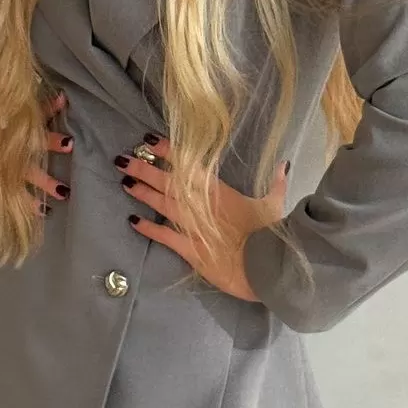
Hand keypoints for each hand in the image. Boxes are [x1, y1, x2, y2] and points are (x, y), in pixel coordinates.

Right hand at [0, 88, 73, 211]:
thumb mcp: (2, 127)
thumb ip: (30, 115)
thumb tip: (62, 97)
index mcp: (8, 128)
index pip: (29, 114)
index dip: (47, 107)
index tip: (63, 101)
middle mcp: (7, 146)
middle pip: (30, 142)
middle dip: (50, 142)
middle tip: (69, 144)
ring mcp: (2, 169)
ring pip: (28, 174)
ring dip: (46, 182)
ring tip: (64, 191)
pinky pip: (16, 198)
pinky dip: (30, 205)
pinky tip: (44, 210)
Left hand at [118, 134, 289, 300]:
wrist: (268, 266)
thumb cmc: (272, 233)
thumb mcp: (275, 205)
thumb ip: (277, 183)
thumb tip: (283, 165)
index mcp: (221, 191)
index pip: (190, 165)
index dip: (169, 152)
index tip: (151, 141)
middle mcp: (202, 205)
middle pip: (168, 182)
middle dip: (145, 169)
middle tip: (124, 159)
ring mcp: (194, 227)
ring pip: (163, 204)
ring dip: (143, 193)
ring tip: (125, 182)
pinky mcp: (191, 250)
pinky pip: (165, 236)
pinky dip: (148, 228)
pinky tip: (133, 221)